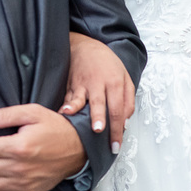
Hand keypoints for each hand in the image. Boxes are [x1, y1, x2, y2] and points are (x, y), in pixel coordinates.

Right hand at [59, 32, 134, 149]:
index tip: (116, 145)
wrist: (85, 46)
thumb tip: (125, 123)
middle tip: (99, 131)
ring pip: (81, 99)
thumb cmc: (106, 63)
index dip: (117, 129)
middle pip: (100, 103)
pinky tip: (61, 113)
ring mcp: (83, 84)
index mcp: (115, 82)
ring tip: (73, 117)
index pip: (118, 109)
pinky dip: (64, 106)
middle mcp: (99, 83)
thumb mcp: (125, 77)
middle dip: (99, 117)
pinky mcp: (71, 85)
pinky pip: (67, 98)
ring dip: (77, 109)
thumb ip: (128, 100)